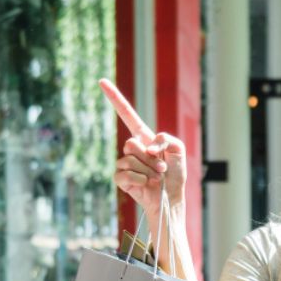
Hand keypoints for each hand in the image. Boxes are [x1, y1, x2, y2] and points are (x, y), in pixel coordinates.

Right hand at [100, 78, 186, 215]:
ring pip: (131, 159)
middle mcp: (132, 148)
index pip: (127, 115)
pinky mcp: (121, 179)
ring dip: (149, 171)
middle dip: (151, 158)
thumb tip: (148, 147)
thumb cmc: (175, 175)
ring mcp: (125, 163)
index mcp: (144, 137)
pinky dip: (140, 180)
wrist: (171, 199)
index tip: (102, 81)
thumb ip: (167, 139)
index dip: (115, 98)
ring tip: (157, 178)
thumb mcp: (178, 150)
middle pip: (132, 142)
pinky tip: (147, 185)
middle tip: (162, 169)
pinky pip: (125, 174)